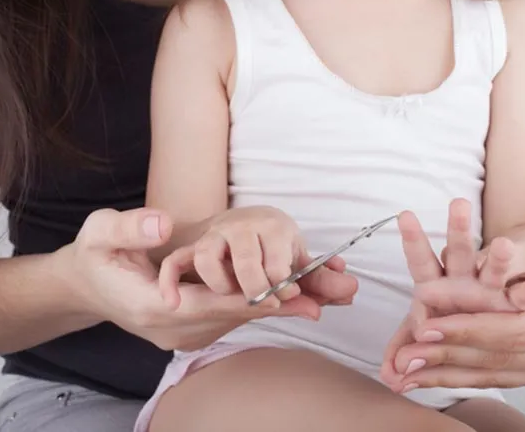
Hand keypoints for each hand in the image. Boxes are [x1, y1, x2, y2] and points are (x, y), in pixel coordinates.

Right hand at [63, 207, 354, 351]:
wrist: (82, 285)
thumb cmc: (93, 255)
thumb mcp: (100, 232)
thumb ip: (130, 229)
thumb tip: (161, 225)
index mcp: (153, 307)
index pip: (214, 304)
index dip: (254, 297)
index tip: (291, 291)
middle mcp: (172, 329)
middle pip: (235, 317)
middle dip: (280, 305)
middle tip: (326, 297)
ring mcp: (180, 333)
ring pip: (237, 321)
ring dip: (276, 307)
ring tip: (322, 295)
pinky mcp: (189, 329)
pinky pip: (230, 319)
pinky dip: (260, 306)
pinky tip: (291, 295)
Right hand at [159, 206, 338, 307]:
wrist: (238, 220)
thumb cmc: (272, 241)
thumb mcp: (297, 256)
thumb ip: (321, 277)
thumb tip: (351, 290)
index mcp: (271, 225)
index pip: (276, 262)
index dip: (284, 286)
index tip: (292, 295)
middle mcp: (240, 227)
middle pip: (246, 263)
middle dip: (258, 291)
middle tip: (268, 303)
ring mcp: (213, 236)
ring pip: (208, 258)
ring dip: (221, 285)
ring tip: (234, 296)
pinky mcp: (190, 247)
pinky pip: (175, 262)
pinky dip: (172, 279)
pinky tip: (176, 301)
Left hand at [384, 209, 524, 389]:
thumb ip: (513, 255)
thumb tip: (468, 266)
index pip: (514, 332)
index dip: (468, 330)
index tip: (426, 326)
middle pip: (501, 359)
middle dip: (448, 357)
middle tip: (404, 358)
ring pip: (494, 374)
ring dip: (447, 374)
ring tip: (405, 373)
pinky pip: (496, 374)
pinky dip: (459, 374)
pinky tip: (427, 375)